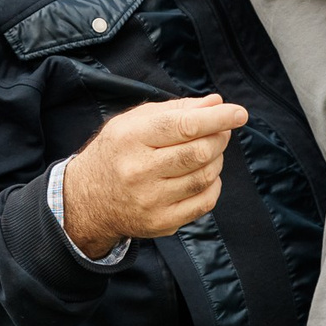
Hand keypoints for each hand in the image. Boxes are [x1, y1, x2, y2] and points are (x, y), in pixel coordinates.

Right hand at [61, 95, 248, 258]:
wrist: (87, 200)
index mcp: (130, 138)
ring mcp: (150, 200)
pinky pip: (204, 203)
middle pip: (198, 152)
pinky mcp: (160, 222)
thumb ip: (176, 110)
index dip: (217, 118)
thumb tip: (216, 103)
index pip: (183, 125)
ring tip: (209, 151)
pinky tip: (204, 175)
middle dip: (219, 137)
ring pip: (205, 176)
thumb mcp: (133, 121)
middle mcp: (138, 170)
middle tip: (222, 131)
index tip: (239, 113)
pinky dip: (213, 185)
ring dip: (217, 160)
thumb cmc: (116, 152)